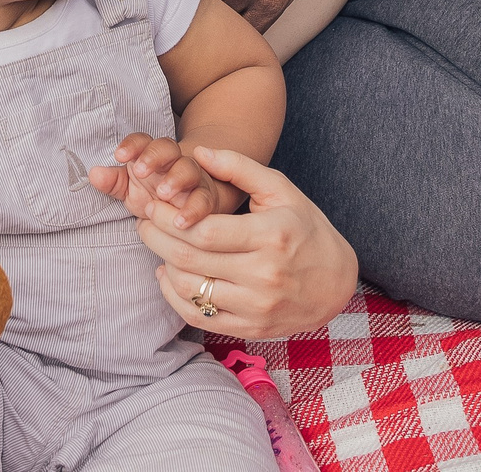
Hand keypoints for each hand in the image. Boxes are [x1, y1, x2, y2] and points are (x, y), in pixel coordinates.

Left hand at [89, 133, 239, 229]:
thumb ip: (114, 182)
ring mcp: (193, 177)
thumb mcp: (131, 190)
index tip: (119, 155)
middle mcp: (173, 161)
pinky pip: (203, 200)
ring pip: (188, 169)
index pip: (142, 141)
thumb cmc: (155, 195)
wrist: (192, 205)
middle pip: (167, 148)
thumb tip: (93, 173)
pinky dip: (193, 210)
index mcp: (152, 155)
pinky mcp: (207, 198)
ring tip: (162, 194)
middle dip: (154, 157)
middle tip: (141, 171)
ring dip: (176, 180)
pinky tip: (181, 222)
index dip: (132, 145)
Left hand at [137, 146, 357, 340]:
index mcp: (272, 237)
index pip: (206, 232)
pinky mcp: (250, 329)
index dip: (170, 218)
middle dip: (156, 237)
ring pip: (190, 290)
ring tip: (157, 244)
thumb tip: (199, 151)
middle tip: (143, 221)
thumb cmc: (307, 229)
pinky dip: (174, 296)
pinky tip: (169, 274)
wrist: (336, 284)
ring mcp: (257, 307)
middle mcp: (264, 276)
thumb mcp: (281, 190)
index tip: (154, 204)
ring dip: (164, 264)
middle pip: (191, 260)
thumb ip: (240, 167)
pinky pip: (198, 317)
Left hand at [176, 0, 442, 28]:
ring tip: (197, 36)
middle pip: (180, 13)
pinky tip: (227, 35)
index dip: (151, 1)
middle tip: (169, 27)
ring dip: (204, 34)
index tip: (148, 10)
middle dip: (174, 20)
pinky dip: (233, 38)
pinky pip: (243, 35)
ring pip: (211, 30)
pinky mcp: (270, 4)